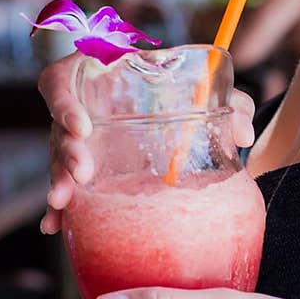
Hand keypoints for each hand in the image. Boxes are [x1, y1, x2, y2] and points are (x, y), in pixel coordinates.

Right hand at [37, 53, 256, 233]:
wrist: (172, 96)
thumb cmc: (180, 82)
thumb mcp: (202, 86)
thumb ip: (228, 101)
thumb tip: (244, 133)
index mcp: (94, 73)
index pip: (60, 82)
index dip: (64, 103)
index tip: (82, 127)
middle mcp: (79, 103)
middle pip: (58, 126)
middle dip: (65, 152)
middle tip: (82, 174)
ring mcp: (76, 135)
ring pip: (59, 156)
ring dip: (60, 180)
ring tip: (63, 203)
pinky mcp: (83, 161)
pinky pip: (65, 182)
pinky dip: (60, 206)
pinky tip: (55, 225)